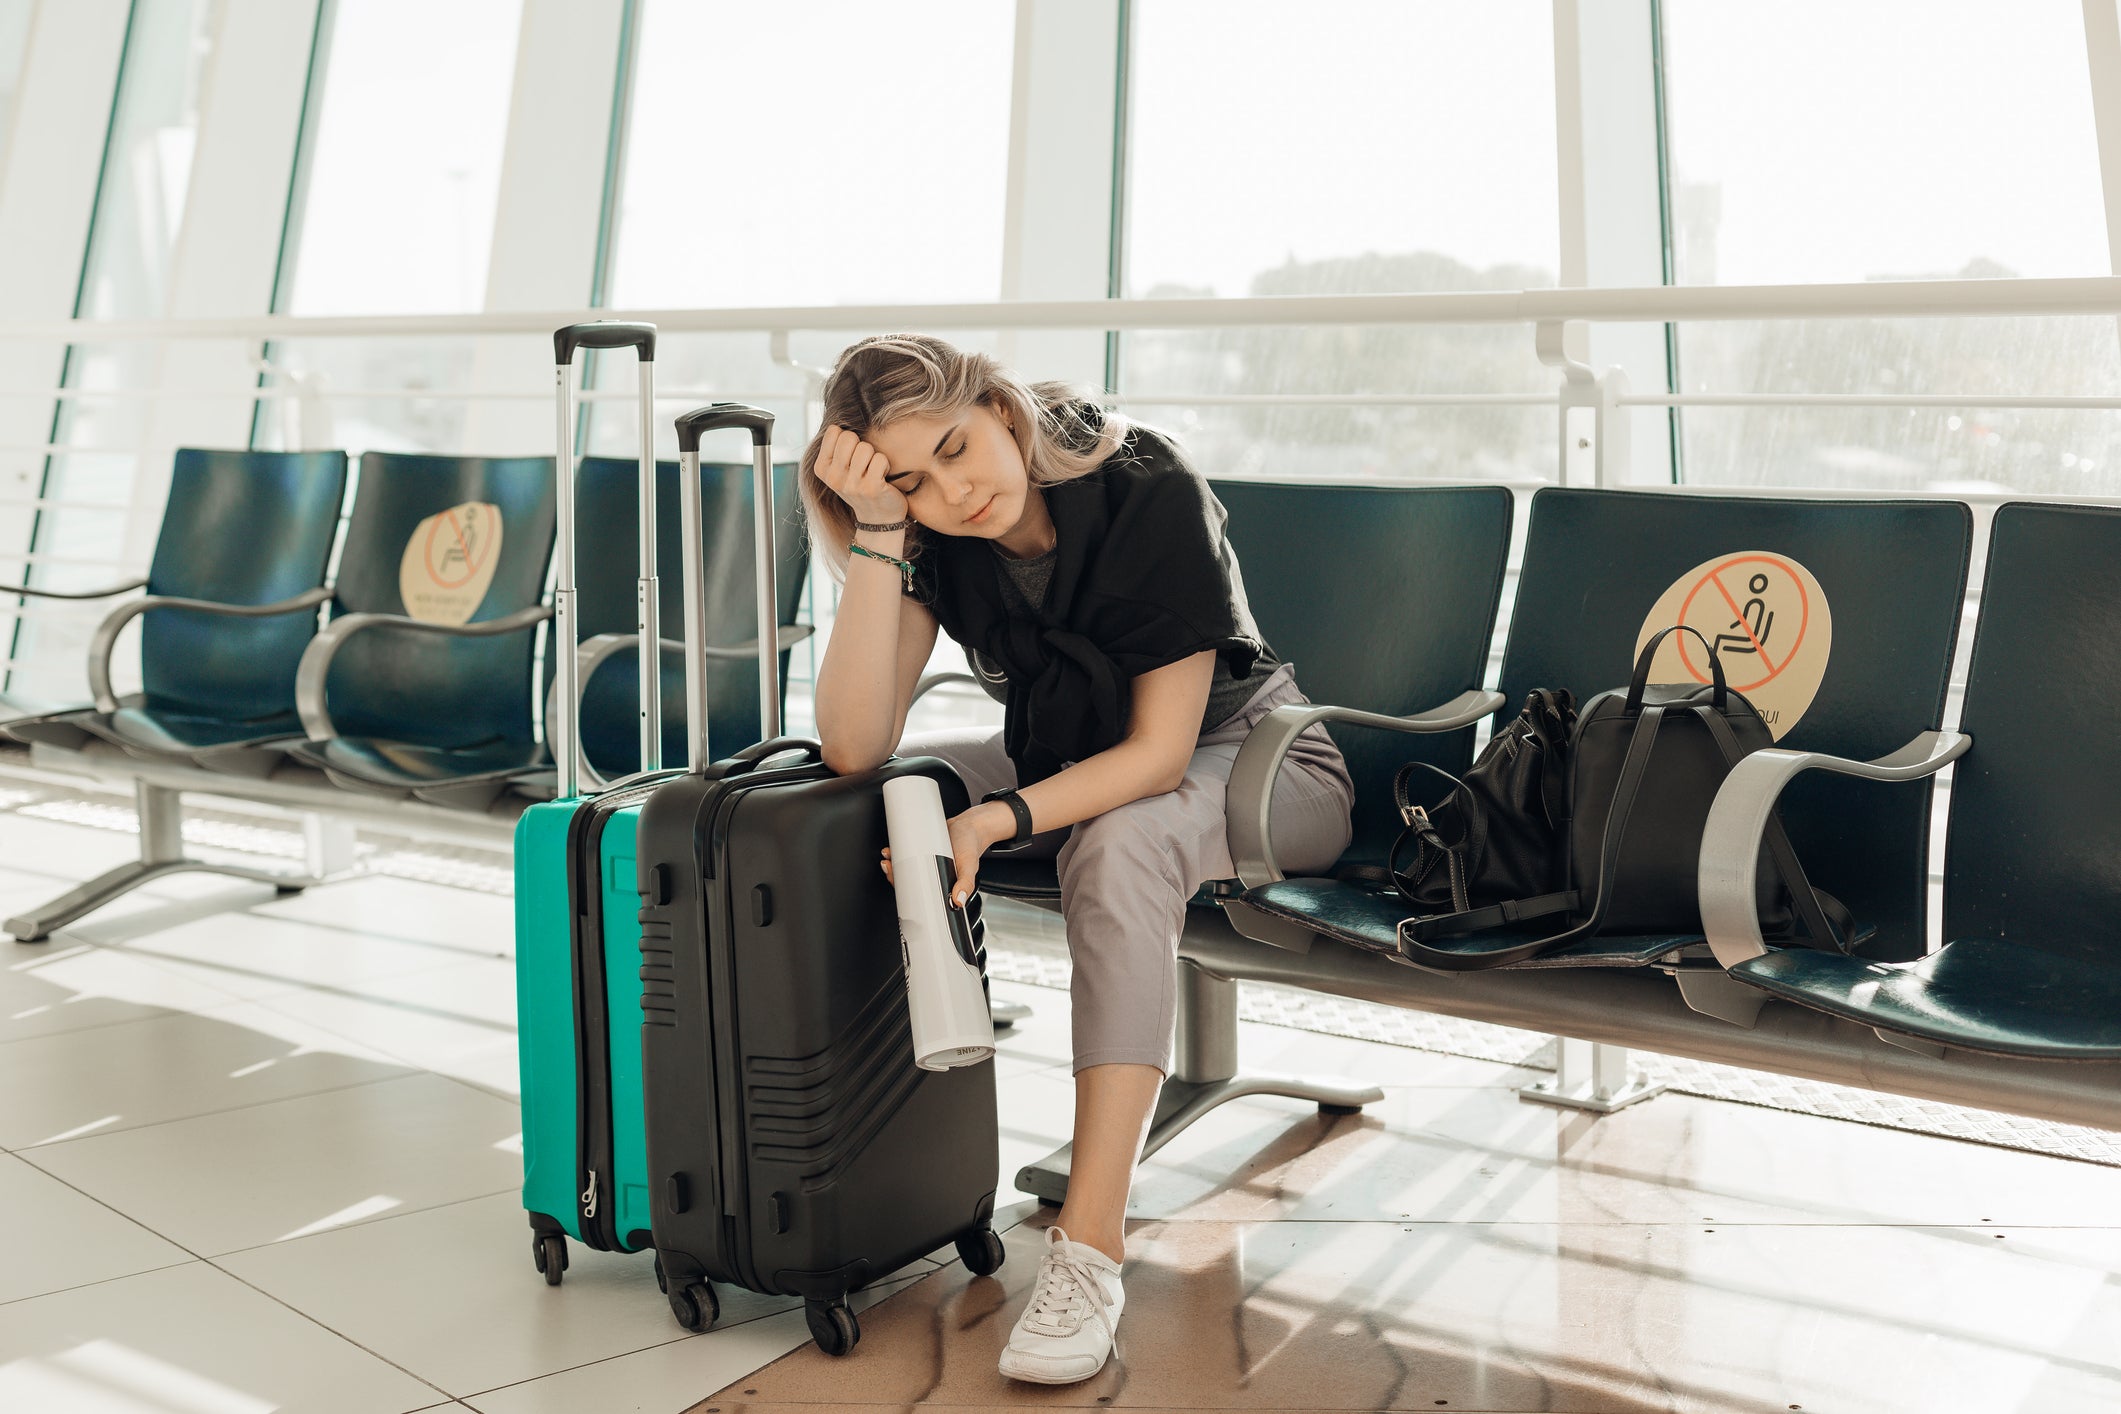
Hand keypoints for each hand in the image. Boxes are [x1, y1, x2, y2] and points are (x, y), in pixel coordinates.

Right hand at [816, 424, 906, 525]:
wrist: (878, 519)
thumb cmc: (860, 486)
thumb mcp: (839, 469)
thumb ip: (835, 447)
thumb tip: (837, 420)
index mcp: (821, 468)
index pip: (834, 430)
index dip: (848, 439)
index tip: (851, 456)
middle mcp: (833, 478)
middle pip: (849, 436)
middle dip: (861, 445)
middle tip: (864, 464)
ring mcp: (852, 485)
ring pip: (865, 447)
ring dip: (874, 456)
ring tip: (873, 471)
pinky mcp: (871, 488)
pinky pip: (880, 458)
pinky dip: (884, 464)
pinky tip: (882, 477)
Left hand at [879, 803, 1015, 906]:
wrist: (969, 825)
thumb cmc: (971, 846)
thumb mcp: (969, 865)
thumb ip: (966, 883)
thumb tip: (959, 900)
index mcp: (943, 884)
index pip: (921, 894)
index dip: (907, 892)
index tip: (898, 885)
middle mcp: (933, 875)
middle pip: (910, 881)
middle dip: (895, 876)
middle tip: (889, 868)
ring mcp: (927, 863)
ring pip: (907, 868)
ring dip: (895, 864)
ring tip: (889, 857)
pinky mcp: (923, 850)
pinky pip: (908, 854)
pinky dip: (899, 852)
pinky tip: (893, 850)